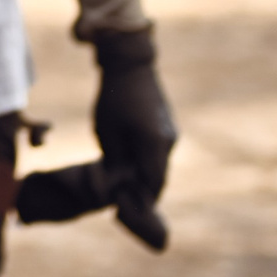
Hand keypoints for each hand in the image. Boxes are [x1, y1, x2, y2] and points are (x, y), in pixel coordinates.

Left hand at [93, 27, 176, 250]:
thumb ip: (114, 163)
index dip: (140, 202)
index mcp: (154, 144)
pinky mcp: (168, 128)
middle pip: (157, 178)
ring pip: (158, 166)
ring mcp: (171, 134)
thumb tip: (118, 186)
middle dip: (140, 191)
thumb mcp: (106, 132)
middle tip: (120, 199)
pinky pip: (158, 154)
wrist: (131, 66)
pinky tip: (127, 162)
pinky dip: (145, 162)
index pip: (153, 185)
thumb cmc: (114, 98)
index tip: (122, 210)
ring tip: (120, 180)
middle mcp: (169, 141)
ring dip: (142, 176)